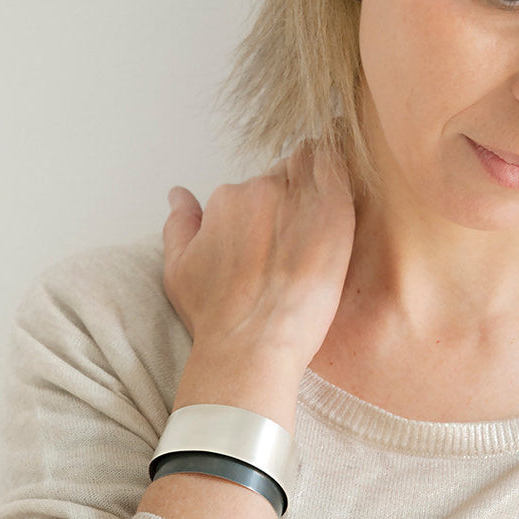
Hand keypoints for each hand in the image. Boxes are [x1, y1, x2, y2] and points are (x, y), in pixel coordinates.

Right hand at [162, 144, 355, 378]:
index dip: (267, 206)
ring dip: (318, 189)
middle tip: (301, 235)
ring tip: (322, 228)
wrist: (250, 346)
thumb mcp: (178, 268)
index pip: (255, 185)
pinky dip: (341, 180)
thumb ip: (179, 223)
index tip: (276, 230)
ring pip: (313, 172)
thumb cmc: (215, 316)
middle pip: (285, 176)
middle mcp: (260, 190)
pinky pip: (340, 175)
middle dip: (293, 197)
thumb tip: (178, 195)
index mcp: (226, 200)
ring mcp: (298, 198)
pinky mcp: (334, 212)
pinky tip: (340, 207)